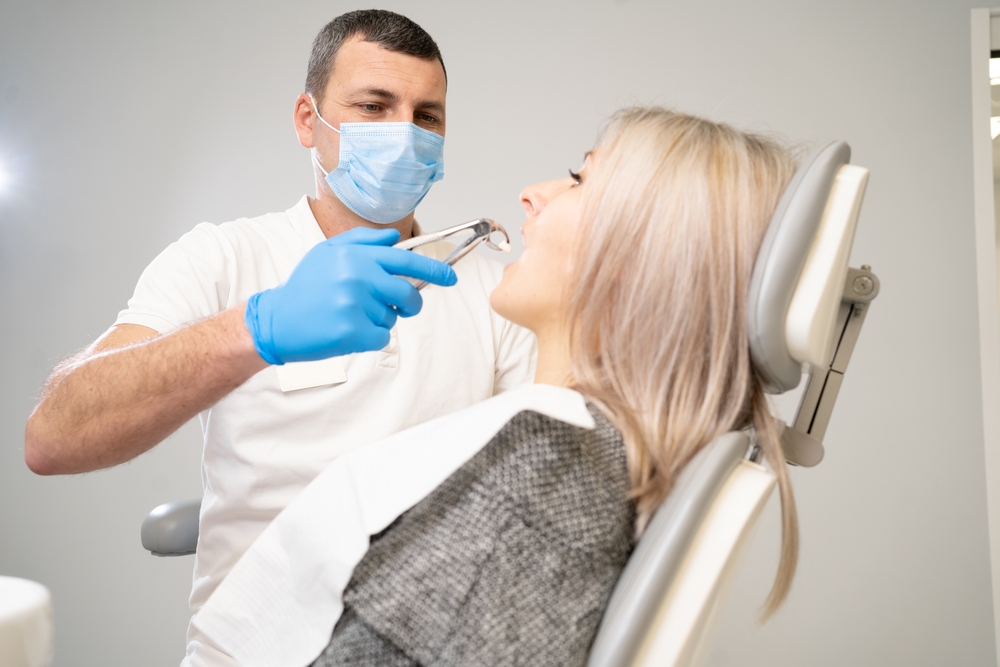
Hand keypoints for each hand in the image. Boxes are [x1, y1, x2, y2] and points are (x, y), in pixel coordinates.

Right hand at [244, 227, 456, 363]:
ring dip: (379, 321)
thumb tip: (396, 238)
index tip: (451, 277)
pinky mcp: (351, 331)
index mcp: (356, 256)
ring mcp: (355, 305)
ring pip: (392, 319)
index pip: (406, 261)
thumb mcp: (328, 253)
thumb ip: (364, 241)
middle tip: (399, 309)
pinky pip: (380, 338)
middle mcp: (358, 277)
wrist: (276, 320)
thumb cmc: (305, 288)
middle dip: (410, 305)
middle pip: (408, 295)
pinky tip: (346, 331)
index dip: (434, 269)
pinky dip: (369, 339)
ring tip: (350, 315)